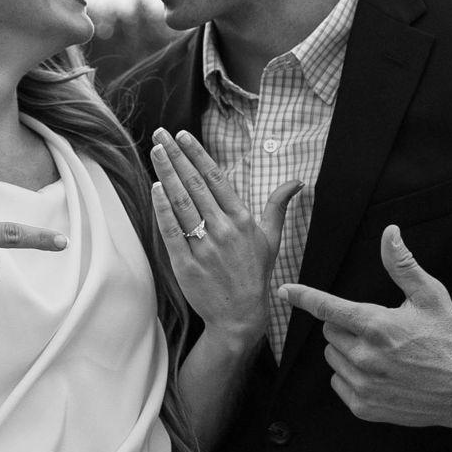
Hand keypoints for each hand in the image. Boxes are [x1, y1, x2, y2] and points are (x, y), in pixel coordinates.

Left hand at [149, 128, 300, 348]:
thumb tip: (297, 182)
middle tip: (160, 134)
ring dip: (166, 175)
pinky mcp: (186, 264)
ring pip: (181, 203)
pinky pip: (171, 231)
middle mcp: (224, 230)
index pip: (216, 178)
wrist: (240, 316)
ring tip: (155, 152)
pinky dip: (162, 209)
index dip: (198, 155)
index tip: (183, 136)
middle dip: (176, 156)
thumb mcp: (271, 239)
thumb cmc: (254, 274)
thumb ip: (278, 206)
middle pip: (195, 185)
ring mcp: (204, 247)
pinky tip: (155, 189)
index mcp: (243, 220)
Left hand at [279, 225, 451, 426]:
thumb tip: (389, 233)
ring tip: (379, 353)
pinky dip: (350, 376)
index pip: (328, 308)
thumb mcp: (431, 297)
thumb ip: (403, 266)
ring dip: (346, 351)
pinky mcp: (364, 406)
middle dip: (345, 326)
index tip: (286, 291)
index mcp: (377, 326)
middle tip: (375, 329)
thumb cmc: (450, 339)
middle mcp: (366, 357)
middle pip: (330, 332)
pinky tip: (377, 373)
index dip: (305, 296)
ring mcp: (364, 384)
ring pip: (332, 358)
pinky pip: (338, 383)